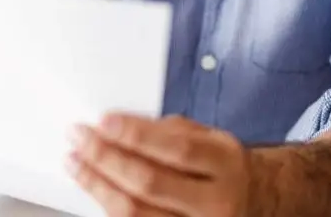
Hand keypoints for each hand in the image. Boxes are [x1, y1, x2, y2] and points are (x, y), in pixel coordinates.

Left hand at [67, 114, 248, 216]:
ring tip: (76, 163)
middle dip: (107, 158)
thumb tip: (121, 125)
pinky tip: (96, 189)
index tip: (104, 121)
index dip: (137, 135)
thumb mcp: (210, 139)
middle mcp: (215, 201)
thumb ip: (170, 132)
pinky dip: (109, 207)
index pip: (177, 149)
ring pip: (137, 213)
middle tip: (80, 139)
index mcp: (225, 163)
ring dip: (98, 186)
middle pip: (151, 182)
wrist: (254, 201)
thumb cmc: (222, 168)